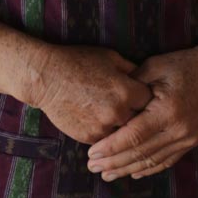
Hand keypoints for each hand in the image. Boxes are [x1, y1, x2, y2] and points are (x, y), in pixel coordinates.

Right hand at [32, 44, 152, 145]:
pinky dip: (106, 133)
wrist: (47, 77)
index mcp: (127, 91)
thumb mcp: (110, 57)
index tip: (144, 96)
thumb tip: (147, 78)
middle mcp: (118, 112)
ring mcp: (103, 127)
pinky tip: (100, 121)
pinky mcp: (89, 138)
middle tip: (135, 110)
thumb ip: (131, 70)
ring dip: (122, 127)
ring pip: (123, 134)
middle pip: (140, 121)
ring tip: (116, 116)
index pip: (150, 101)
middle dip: (138, 115)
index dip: (148, 98)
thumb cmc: (79, 61)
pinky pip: (106, 139)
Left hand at [86, 47, 197, 180]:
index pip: (134, 136)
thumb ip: (132, 84)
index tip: (92, 153)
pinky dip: (149, 169)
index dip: (111, 147)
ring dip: (128, 170)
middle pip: (141, 153)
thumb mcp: (154, 65)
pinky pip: (167, 160)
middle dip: (114, 162)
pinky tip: (133, 173)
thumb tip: (109, 101)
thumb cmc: (181, 64)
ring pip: (153, 161)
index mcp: (167, 110)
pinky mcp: (192, 141)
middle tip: (92, 167)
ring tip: (107, 174)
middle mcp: (179, 129)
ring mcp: (188, 138)